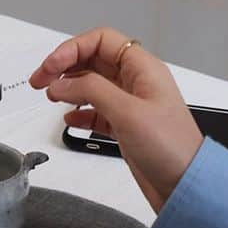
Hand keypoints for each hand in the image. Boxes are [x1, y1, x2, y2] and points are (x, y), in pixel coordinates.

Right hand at [30, 26, 203, 211]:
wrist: (186, 187)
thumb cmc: (171, 148)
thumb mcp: (128, 112)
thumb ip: (91, 91)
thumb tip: (60, 82)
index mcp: (143, 69)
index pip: (101, 41)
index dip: (72, 48)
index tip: (51, 67)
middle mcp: (136, 82)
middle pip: (92, 60)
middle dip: (64, 66)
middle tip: (40, 81)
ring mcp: (130, 104)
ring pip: (91, 84)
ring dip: (68, 87)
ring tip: (51, 97)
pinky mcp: (125, 126)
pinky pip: (96, 110)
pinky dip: (79, 112)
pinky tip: (70, 119)